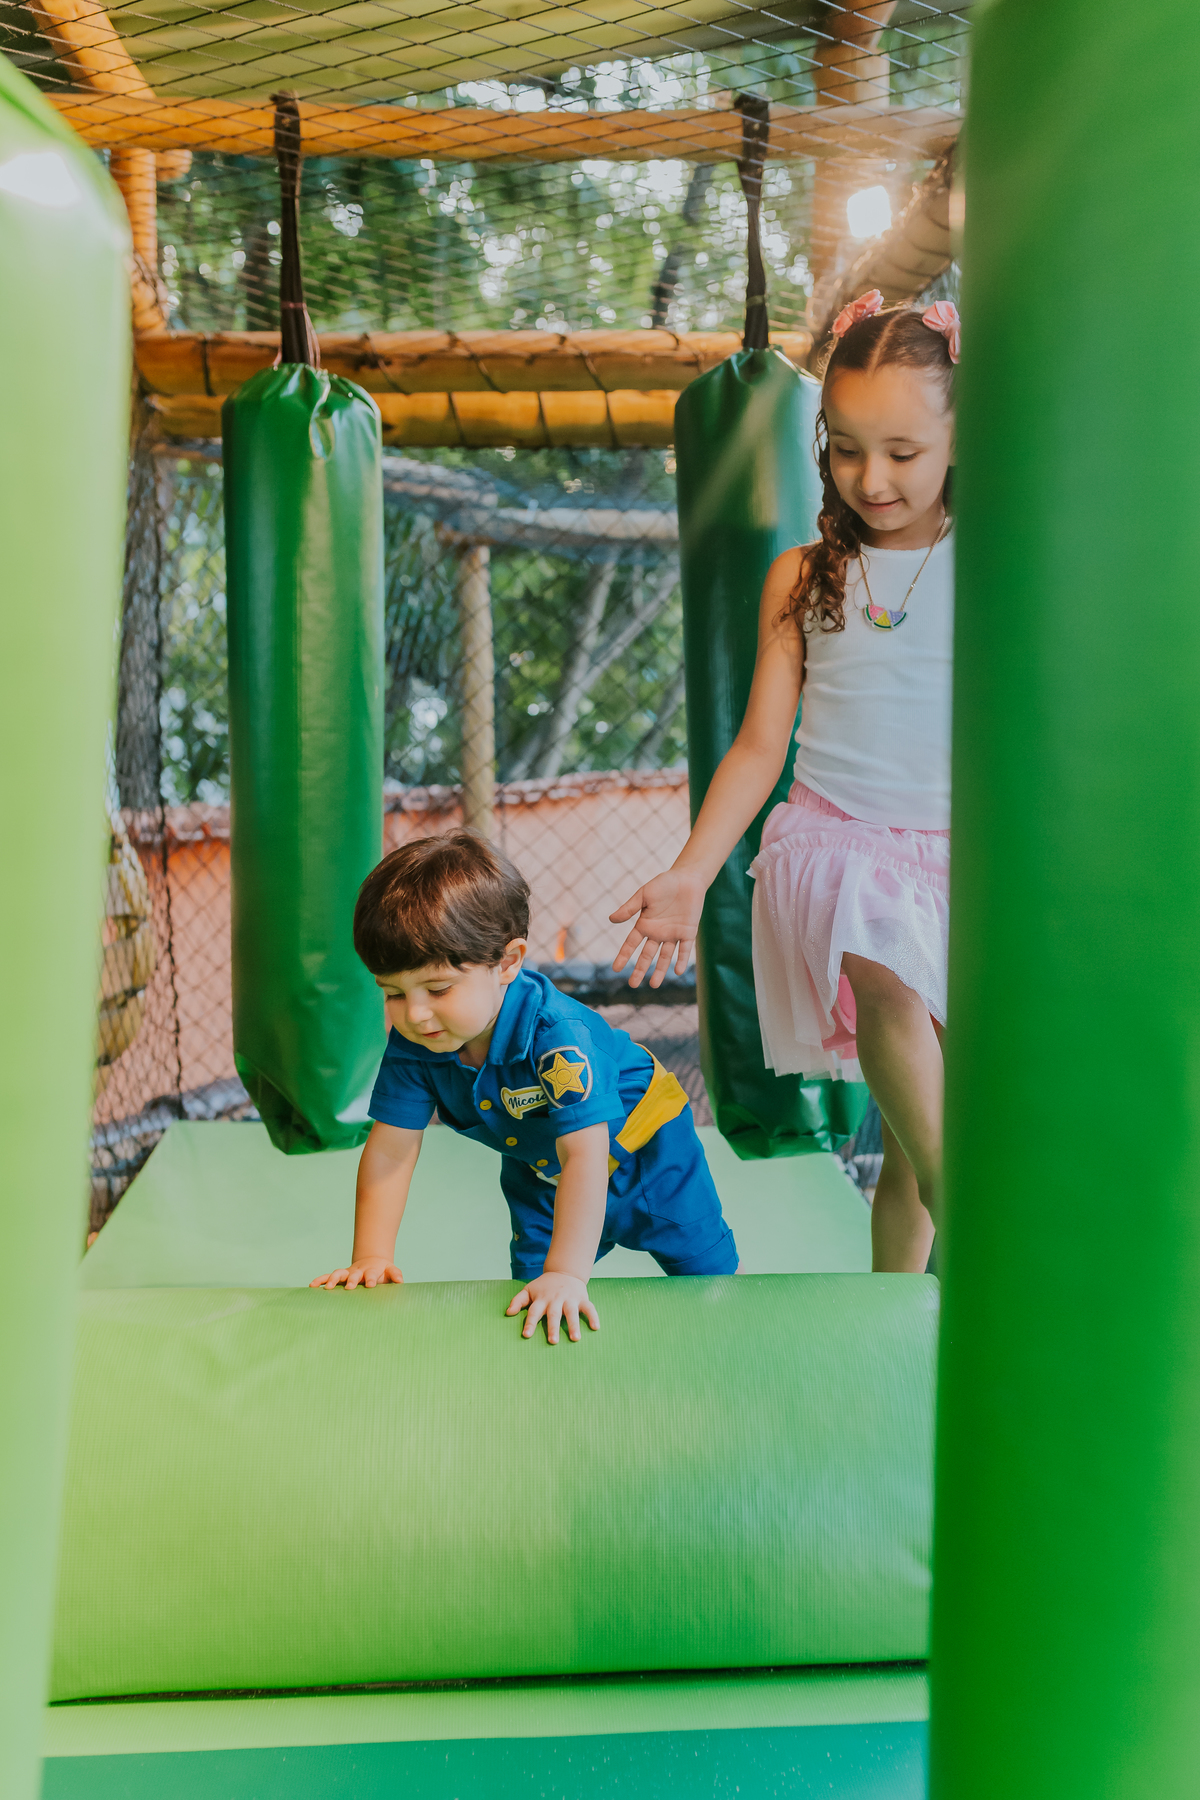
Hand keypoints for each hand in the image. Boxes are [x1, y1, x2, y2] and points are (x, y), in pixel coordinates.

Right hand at [310, 1257, 402, 1290]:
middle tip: (349, 1288)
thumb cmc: (382, 1271)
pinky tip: (311, 1286)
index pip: (371, 1275)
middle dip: (351, 1281)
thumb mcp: (391, 1270)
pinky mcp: (339, 1276)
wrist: (372, 1261)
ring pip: (338, 1274)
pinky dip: (320, 1280)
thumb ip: (395, 1274)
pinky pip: (327, 1277)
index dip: (371, 1279)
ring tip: (326, 1288)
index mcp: (371, 1271)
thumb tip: (400, 1280)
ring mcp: (347, 1273)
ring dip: (332, 1280)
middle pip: (353, 1275)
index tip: (370, 1285)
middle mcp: (357, 1272)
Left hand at [506, 1270, 598, 1343]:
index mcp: (541, 1299)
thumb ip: (518, 1301)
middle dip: (553, 1327)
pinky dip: (593, 1316)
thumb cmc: (544, 1286)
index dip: (530, 1323)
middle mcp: (555, 1299)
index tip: (526, 1335)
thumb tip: (508, 1313)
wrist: (564, 1271)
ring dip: (573, 1325)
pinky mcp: (582, 1299)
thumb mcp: (529, 1290)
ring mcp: (569, 1299)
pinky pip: (589, 1308)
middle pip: (553, 1314)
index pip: (534, 1312)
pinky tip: (596, 1327)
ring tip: (575, 1339)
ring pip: (571, 1312)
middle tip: (552, 1341)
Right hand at [609, 867, 707, 987]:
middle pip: (647, 955)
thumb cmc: (664, 884)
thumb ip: (629, 908)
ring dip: (660, 970)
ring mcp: (673, 934)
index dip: (623, 956)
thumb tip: (611, 920)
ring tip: (654, 984)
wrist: (687, 878)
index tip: (615, 969)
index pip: (631, 944)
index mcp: (645, 924)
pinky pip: (684, 949)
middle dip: (640, 970)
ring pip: (665, 956)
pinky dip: (681, 960)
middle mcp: (657, 933)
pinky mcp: (688, 933)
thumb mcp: (644, 894)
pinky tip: (677, 971)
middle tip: (632, 985)